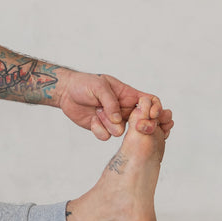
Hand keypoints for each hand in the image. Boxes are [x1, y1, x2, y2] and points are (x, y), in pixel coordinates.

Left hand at [57, 70, 173, 140]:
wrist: (66, 92)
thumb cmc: (84, 84)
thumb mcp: (99, 86)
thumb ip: (110, 102)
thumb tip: (118, 120)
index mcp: (128, 95)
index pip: (150, 101)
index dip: (155, 109)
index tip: (151, 115)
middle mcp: (124, 109)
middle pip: (142, 122)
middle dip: (140, 126)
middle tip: (132, 125)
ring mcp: (114, 120)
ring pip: (121, 131)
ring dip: (108, 124)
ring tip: (97, 111)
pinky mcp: (102, 128)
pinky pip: (106, 136)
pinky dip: (98, 130)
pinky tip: (92, 120)